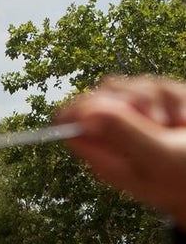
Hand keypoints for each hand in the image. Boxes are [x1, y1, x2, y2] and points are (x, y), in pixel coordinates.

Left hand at [57, 74, 185, 223]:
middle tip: (156, 120)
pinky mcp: (160, 110)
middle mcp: (115, 137)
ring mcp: (138, 122)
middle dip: (133, 97)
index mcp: (103, 155)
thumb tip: (84, 115)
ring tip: (176, 125)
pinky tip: (184, 120)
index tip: (112, 104)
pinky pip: (161, 86)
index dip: (84, 106)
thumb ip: (122, 134)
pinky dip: (178, 98)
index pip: (69, 123)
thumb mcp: (156, 157)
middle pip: (102, 95)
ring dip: (161, 98)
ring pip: (134, 86)